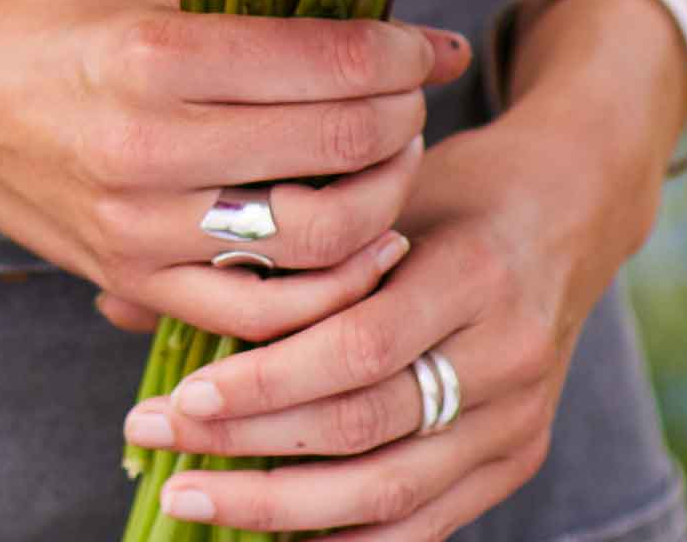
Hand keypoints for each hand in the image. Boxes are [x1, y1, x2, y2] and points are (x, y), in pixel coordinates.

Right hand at [0, 0, 470, 339]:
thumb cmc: (51, 32)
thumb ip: (259, 21)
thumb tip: (387, 30)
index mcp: (158, 53)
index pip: (327, 63)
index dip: (400, 53)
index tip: (428, 46)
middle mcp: (151, 144)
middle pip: (336, 147)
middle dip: (404, 120)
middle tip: (415, 101)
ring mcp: (142, 227)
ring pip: (317, 240)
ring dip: (383, 203)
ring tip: (391, 166)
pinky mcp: (134, 282)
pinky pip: (264, 312)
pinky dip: (330, 286)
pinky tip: (356, 246)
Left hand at [116, 84, 661, 536]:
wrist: (568, 205)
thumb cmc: (450, 181)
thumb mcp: (373, 186)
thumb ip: (271, 242)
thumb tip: (118, 297)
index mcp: (473, 270)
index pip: (357, 347)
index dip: (267, 381)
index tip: (181, 394)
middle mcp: (507, 353)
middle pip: (366, 426)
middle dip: (251, 445)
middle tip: (157, 437)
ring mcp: (518, 415)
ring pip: (391, 490)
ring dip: (280, 507)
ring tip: (191, 496)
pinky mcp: (519, 455)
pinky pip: (426, 522)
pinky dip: (346, 534)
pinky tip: (273, 531)